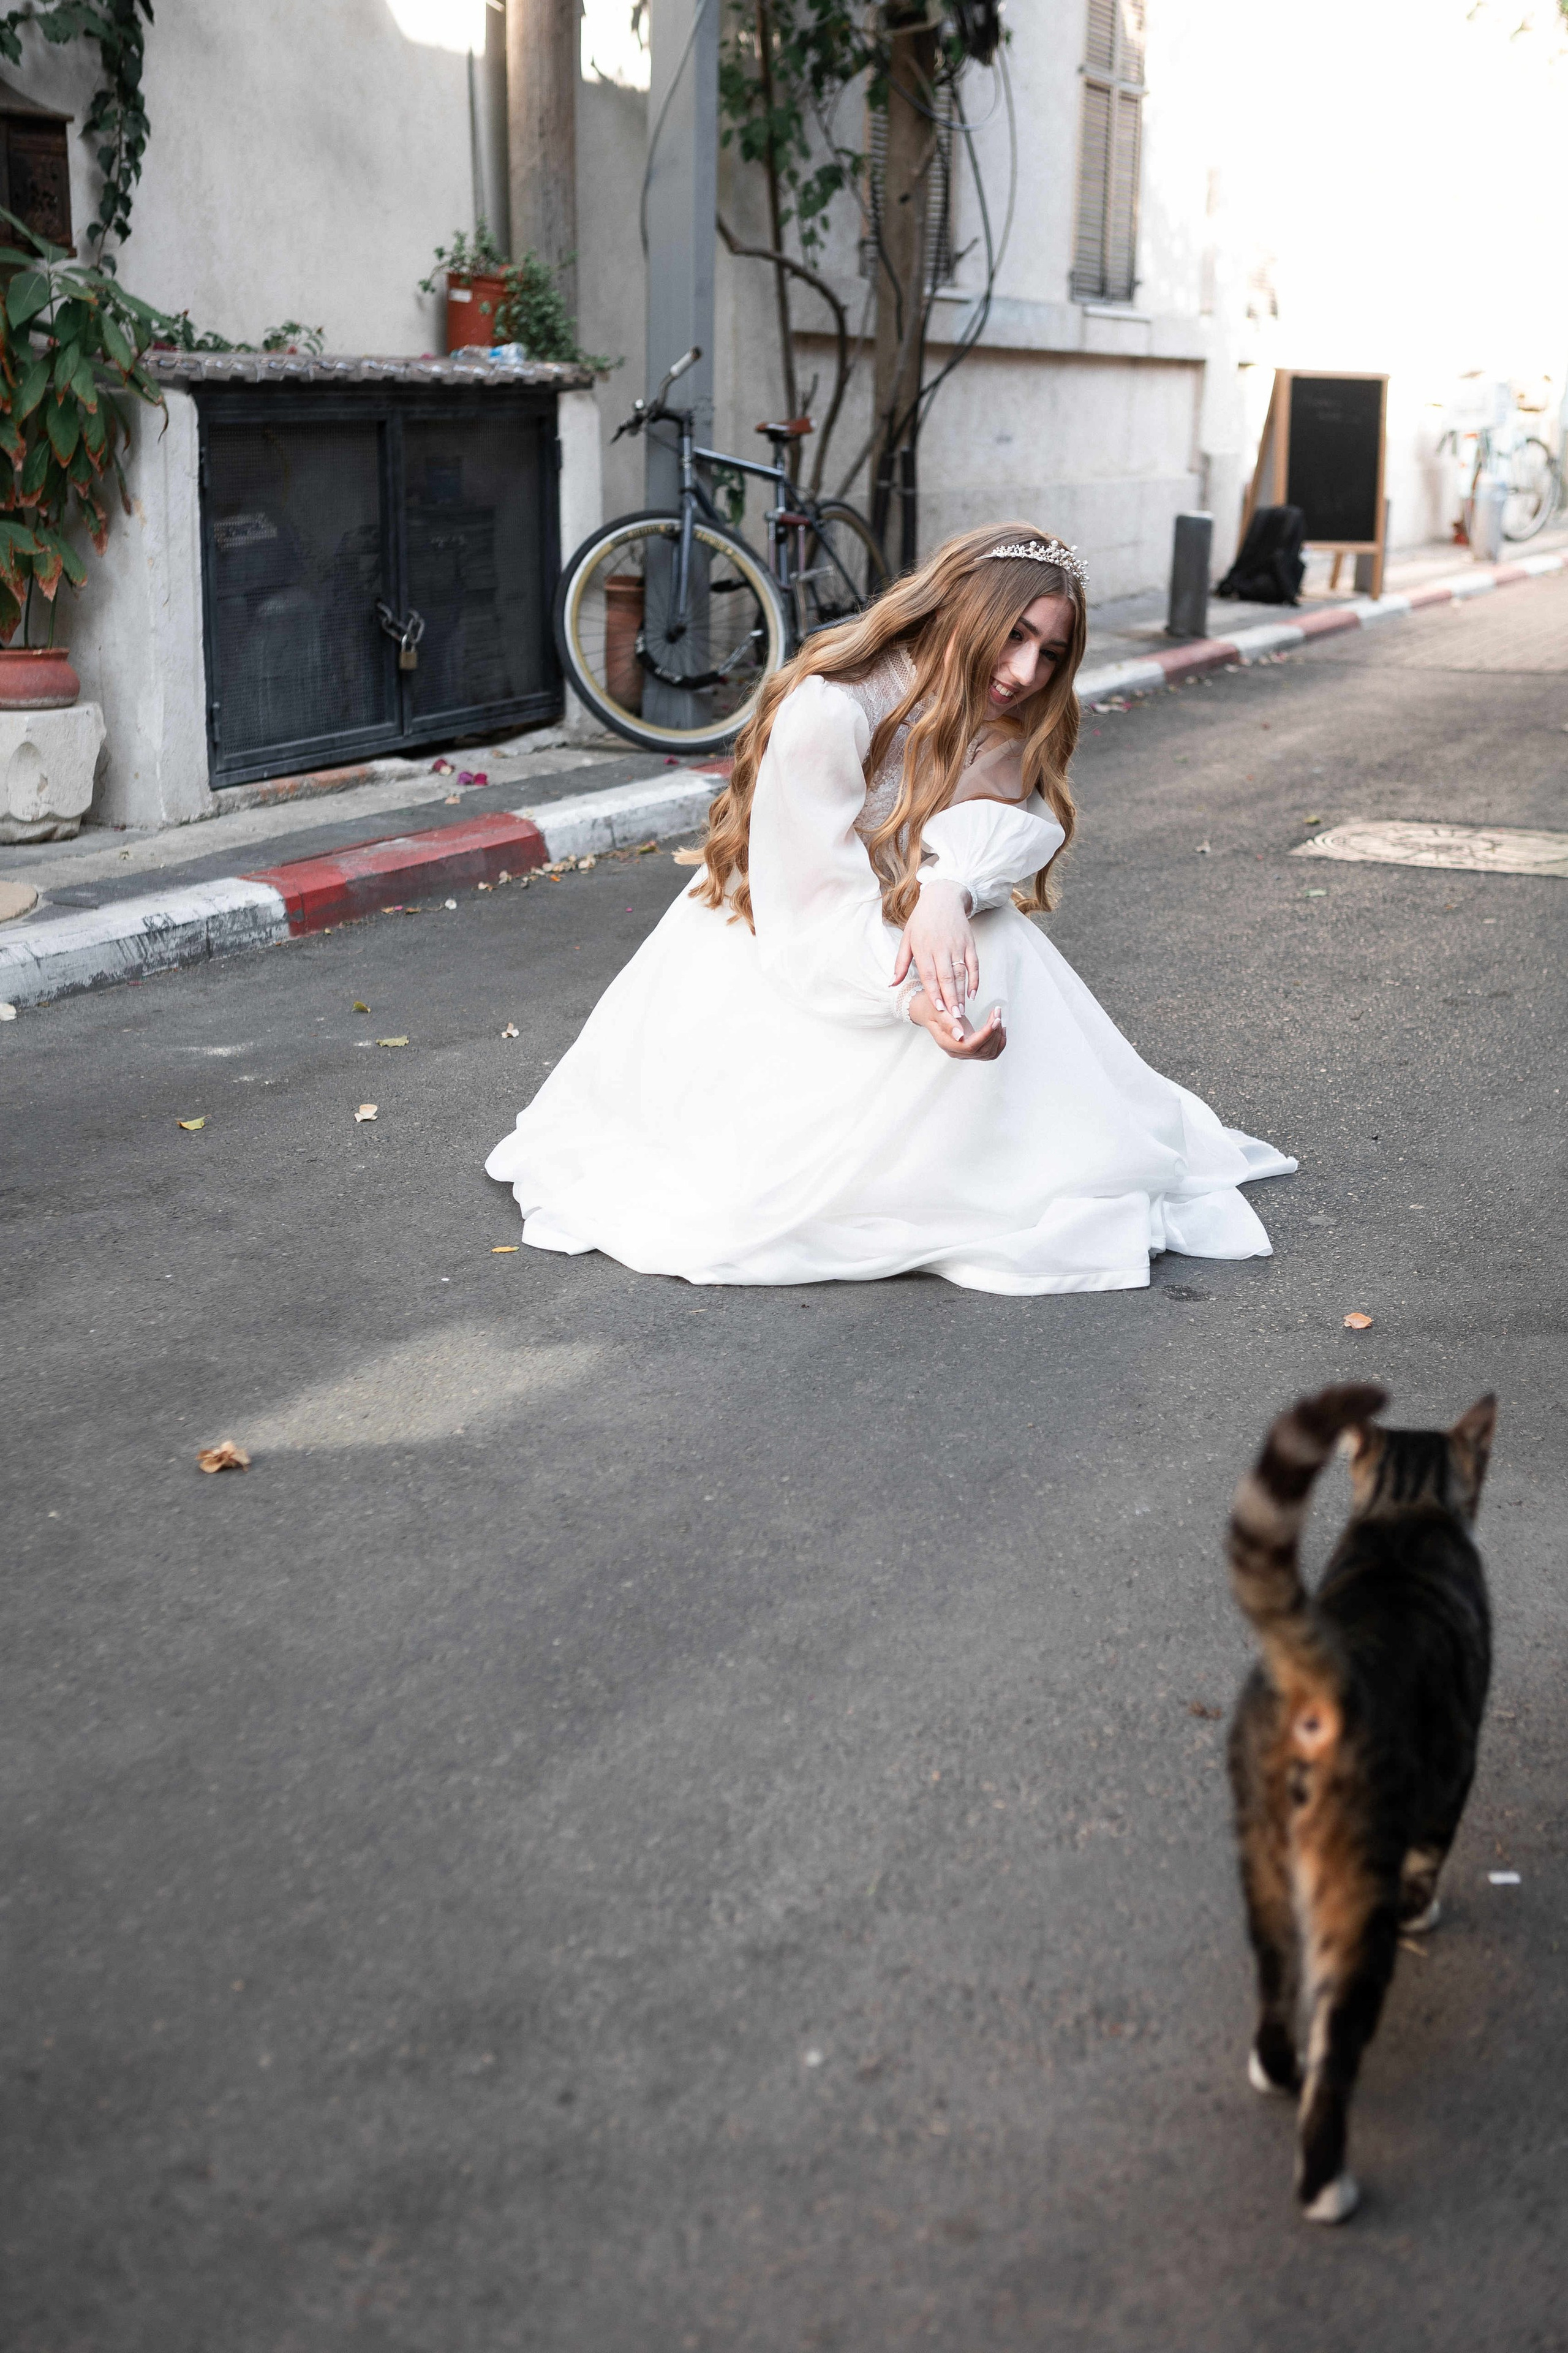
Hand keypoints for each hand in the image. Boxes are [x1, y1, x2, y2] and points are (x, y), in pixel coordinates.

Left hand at [892, 880, 976, 1020]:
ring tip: (961, 1010)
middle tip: (953, 1017)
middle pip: (947, 977)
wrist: (943, 897)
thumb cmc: (922, 920)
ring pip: (961, 973)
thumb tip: (892, 984)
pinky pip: (974, 965)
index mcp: (924, 948)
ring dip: (962, 993)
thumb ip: (900, 963)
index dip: (934, 992)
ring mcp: (957, 945)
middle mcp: (942, 948)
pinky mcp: (969, 943)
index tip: (937, 1008)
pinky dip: (975, 980)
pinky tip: (972, 994)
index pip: (929, 974)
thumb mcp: (906, 938)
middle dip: (950, 998)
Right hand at [908, 990, 1006, 1060]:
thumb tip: (960, 1036)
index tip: (995, 1018)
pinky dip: (999, 1042)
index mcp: (946, 1043)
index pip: (970, 1046)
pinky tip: (999, 1028)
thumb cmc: (932, 1008)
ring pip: (989, 1053)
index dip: (986, 1034)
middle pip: (983, 1050)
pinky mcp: (971, 1049)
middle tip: (997, 1013)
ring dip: (998, 1037)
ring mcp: (964, 1052)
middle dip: (994, 1032)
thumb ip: (947, 1022)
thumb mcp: (937, 1010)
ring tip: (998, 1018)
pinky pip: (990, 1052)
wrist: (929, 1011)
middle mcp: (956, 1051)